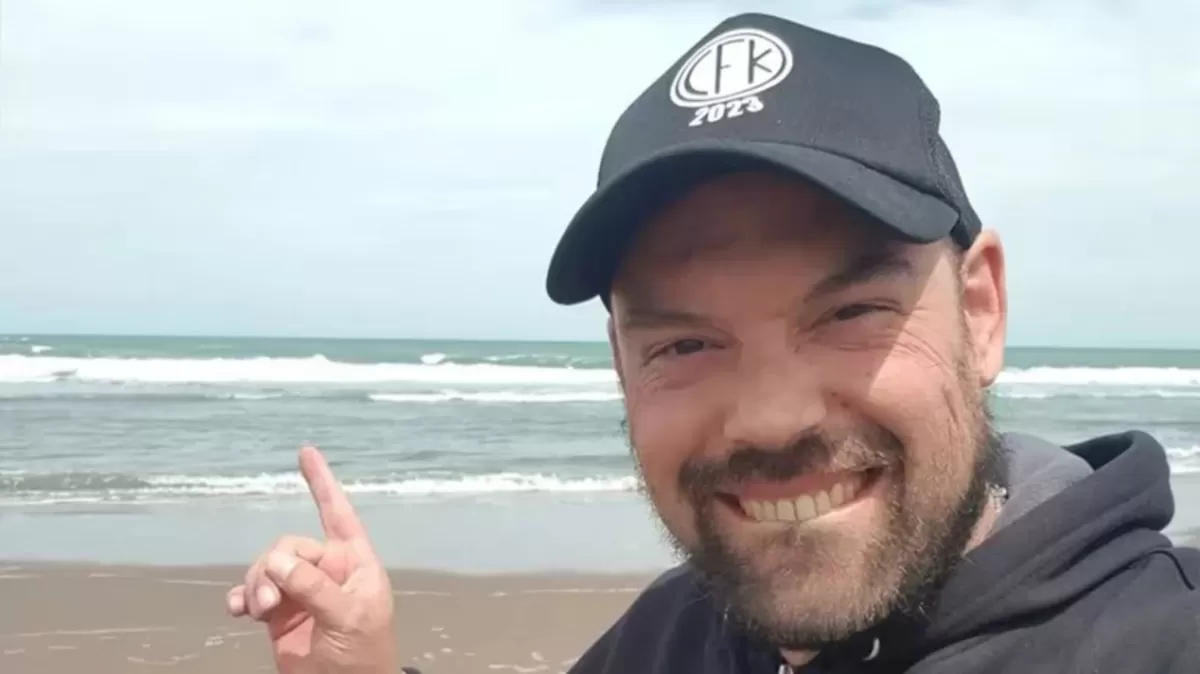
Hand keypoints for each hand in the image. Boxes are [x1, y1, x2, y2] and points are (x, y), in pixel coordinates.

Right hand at [226, 446, 396, 673]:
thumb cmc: (363, 655)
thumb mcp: (347, 617)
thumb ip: (314, 587)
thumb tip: (277, 560)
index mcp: (353, 562)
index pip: (337, 514)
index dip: (322, 482)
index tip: (306, 451)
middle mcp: (326, 570)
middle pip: (288, 546)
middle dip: (272, 567)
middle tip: (271, 602)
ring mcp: (300, 591)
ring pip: (266, 568)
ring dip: (256, 586)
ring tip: (259, 612)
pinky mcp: (278, 614)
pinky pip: (250, 594)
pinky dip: (240, 599)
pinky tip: (237, 610)